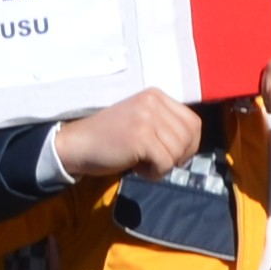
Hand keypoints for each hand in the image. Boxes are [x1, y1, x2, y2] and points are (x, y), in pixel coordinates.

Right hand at [52, 88, 203, 184]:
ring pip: (178, 152)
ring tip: (141, 163)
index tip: (170, 155)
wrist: (77, 144)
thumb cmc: (109, 138)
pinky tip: (136, 168)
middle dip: (177, 157)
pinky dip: (154, 174)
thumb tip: (191, 145)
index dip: (188, 145)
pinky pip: (165, 163)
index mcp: (156, 95)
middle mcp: (154, 101)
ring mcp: (147, 117)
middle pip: (190, 138)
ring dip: (163, 166)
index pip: (193, 122)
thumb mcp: (141, 121)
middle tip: (154, 162)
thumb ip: (164, 125)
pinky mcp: (141, 136)